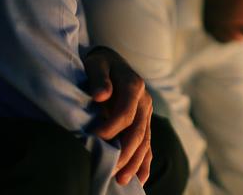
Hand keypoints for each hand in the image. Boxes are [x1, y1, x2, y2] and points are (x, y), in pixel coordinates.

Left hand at [84, 46, 152, 185]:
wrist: (111, 62)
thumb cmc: (100, 64)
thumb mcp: (97, 64)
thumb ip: (99, 78)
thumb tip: (101, 95)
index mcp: (134, 86)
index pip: (125, 113)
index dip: (111, 128)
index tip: (94, 138)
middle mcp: (145, 102)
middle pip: (138, 132)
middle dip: (125, 153)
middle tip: (110, 171)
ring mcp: (146, 114)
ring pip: (144, 142)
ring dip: (135, 162)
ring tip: (122, 180)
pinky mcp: (144, 123)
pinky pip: (148, 145)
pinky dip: (145, 163)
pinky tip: (140, 180)